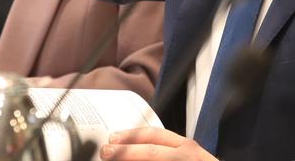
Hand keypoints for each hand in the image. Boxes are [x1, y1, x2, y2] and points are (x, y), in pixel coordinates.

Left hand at [100, 128, 216, 160]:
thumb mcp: (186, 156)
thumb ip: (166, 152)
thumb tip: (133, 151)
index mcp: (186, 148)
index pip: (156, 136)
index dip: (131, 136)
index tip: (113, 138)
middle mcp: (188, 154)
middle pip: (154, 150)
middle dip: (126, 151)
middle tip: (106, 152)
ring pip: (156, 157)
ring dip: (132, 159)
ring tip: (113, 160)